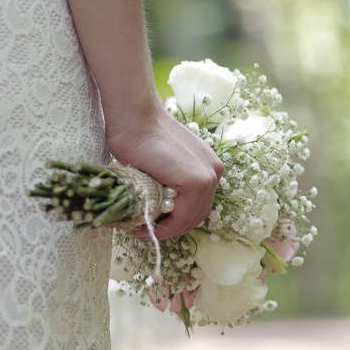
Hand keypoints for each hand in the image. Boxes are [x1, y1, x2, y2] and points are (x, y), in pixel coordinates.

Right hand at [105, 100, 223, 240]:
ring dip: (166, 230)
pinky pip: (182, 218)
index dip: (174, 220)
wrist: (135, 119)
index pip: (196, 204)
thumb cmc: (139, 137)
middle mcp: (214, 171)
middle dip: (171, 228)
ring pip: (190, 218)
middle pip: (197, 214)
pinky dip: (164, 228)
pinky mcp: (198, 183)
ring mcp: (209, 177)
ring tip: (141, 230)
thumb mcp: (161, 165)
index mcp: (207, 166)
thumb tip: (156, 208)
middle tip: (145, 230)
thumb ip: (166, 183)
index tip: (149, 224)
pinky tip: (144, 227)